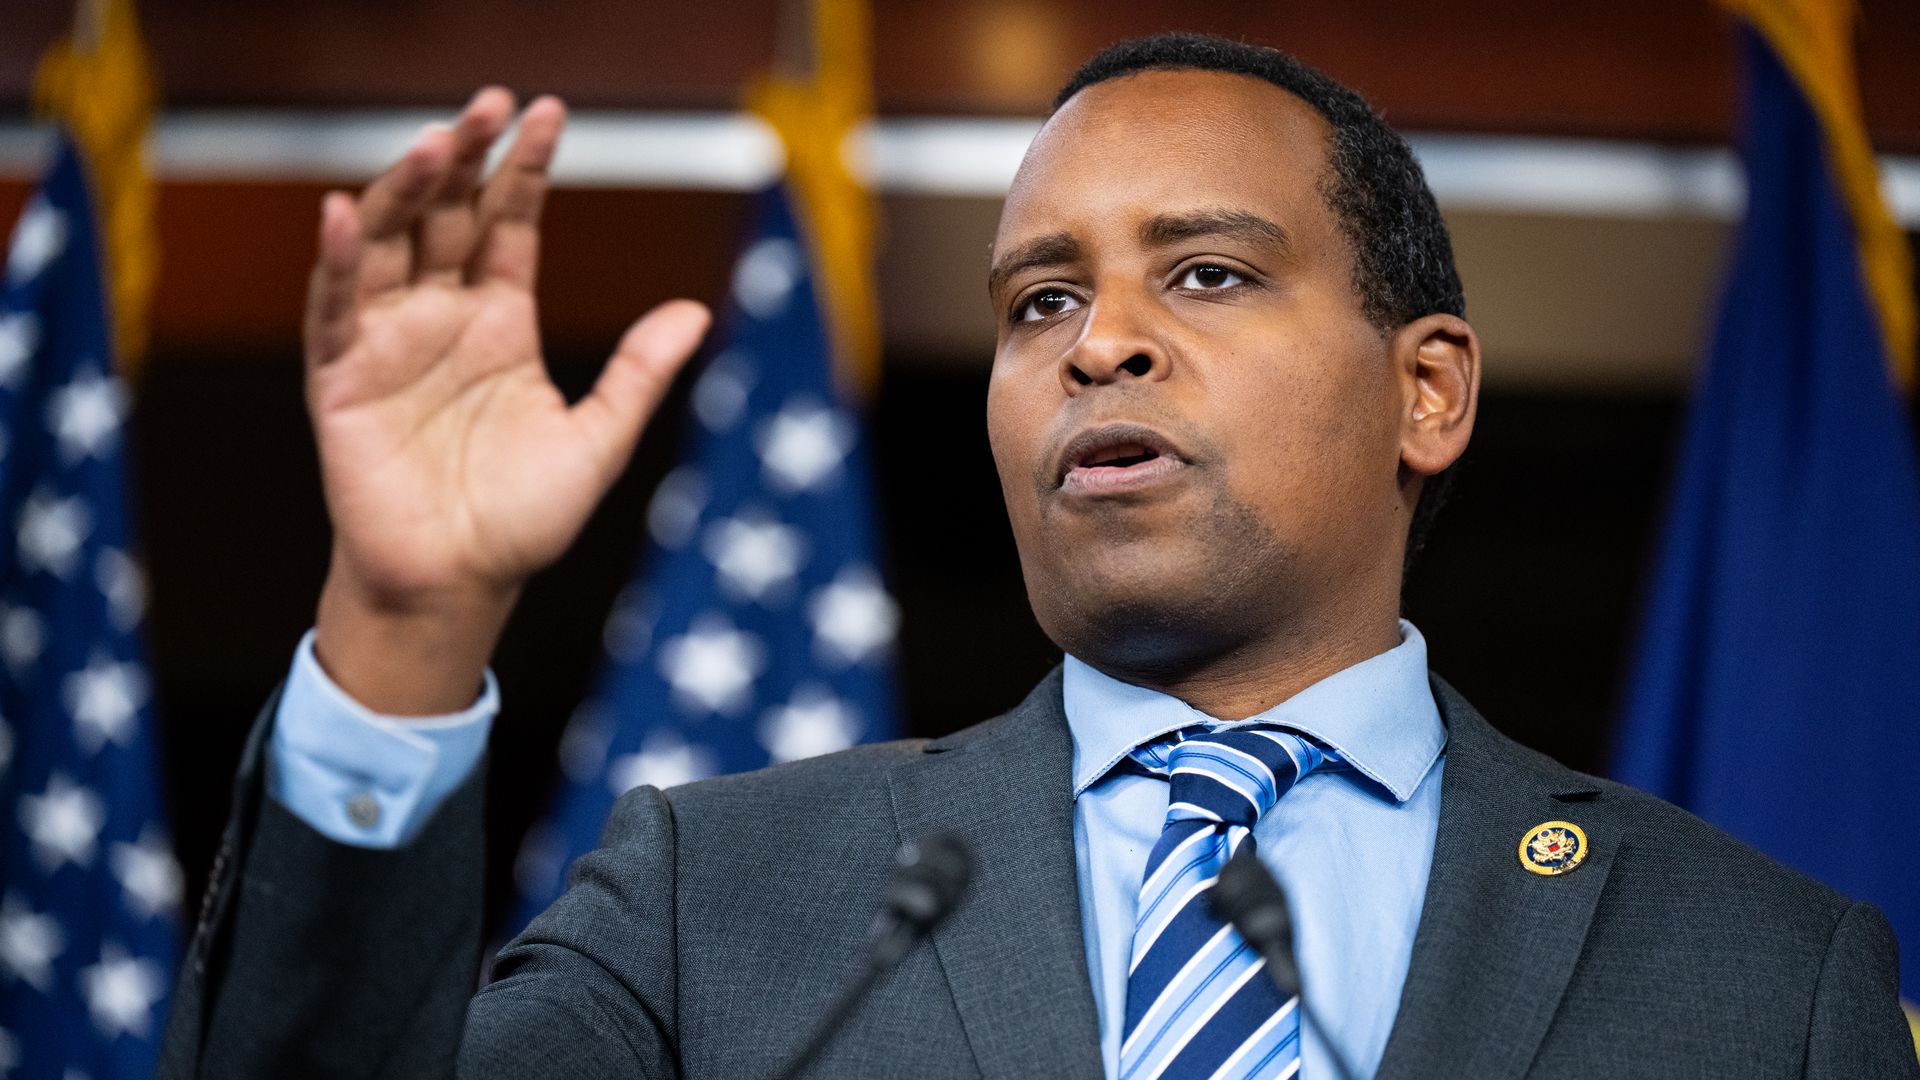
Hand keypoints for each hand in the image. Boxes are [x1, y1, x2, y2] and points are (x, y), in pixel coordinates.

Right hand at [304, 89, 709, 712]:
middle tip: (485, 102)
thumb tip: (697, 310)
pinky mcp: (342, 379)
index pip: (509, 225)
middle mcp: (442, 319)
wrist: (459, 587)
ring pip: (389, 245)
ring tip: (431, 140)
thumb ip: (638, 373)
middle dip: (463, 158)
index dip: (525, 170)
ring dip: (404, 190)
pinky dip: (337, 261)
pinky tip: (344, 213)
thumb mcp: (598, 440)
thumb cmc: (523, 520)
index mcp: (501, 323)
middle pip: (447, 217)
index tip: (547, 113)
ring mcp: (389, 343)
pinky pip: (334, 309)